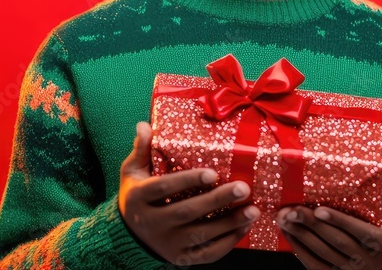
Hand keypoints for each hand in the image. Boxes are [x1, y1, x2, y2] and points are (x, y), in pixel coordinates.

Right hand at [119, 121, 260, 265]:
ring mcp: (168, 243)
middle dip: (217, 200)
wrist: (128, 234)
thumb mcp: (132, 171)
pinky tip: (244, 228)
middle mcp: (152, 223)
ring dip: (229, 223)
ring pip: (201, 234)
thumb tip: (144, 125)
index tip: (213, 173)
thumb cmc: (136, 194)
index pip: (164, 187)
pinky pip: (207, 253)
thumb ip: (141, 149)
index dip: (188, 180)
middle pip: (187, 212)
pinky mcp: (180, 257)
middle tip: (242, 188)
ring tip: (252, 210)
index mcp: (139, 198)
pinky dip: (227, 242)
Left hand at [276, 179, 381, 269]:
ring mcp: (349, 269)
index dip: (338, 220)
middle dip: (312, 225)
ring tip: (284, 218)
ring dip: (301, 235)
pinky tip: (287, 233)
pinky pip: (314, 264)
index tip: (319, 209)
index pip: (359, 231)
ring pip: (322, 252)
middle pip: (335, 242)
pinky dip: (298, 248)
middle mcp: (366, 260)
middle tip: (293, 210)